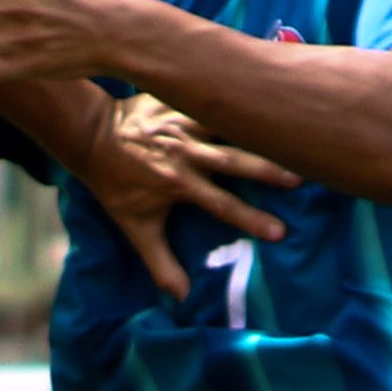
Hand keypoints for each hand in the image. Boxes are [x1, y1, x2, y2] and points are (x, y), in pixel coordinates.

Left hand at [72, 89, 294, 302]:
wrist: (91, 135)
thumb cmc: (118, 184)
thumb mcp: (134, 226)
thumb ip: (159, 261)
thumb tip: (181, 297)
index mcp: (176, 182)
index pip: (221, 205)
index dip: (251, 220)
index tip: (280, 233)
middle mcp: (183, 152)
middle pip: (233, 160)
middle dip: (267, 169)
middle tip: (300, 178)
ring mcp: (182, 122)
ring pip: (227, 121)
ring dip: (258, 125)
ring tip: (292, 127)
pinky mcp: (179, 99)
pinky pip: (213, 94)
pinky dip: (238, 95)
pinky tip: (267, 93)